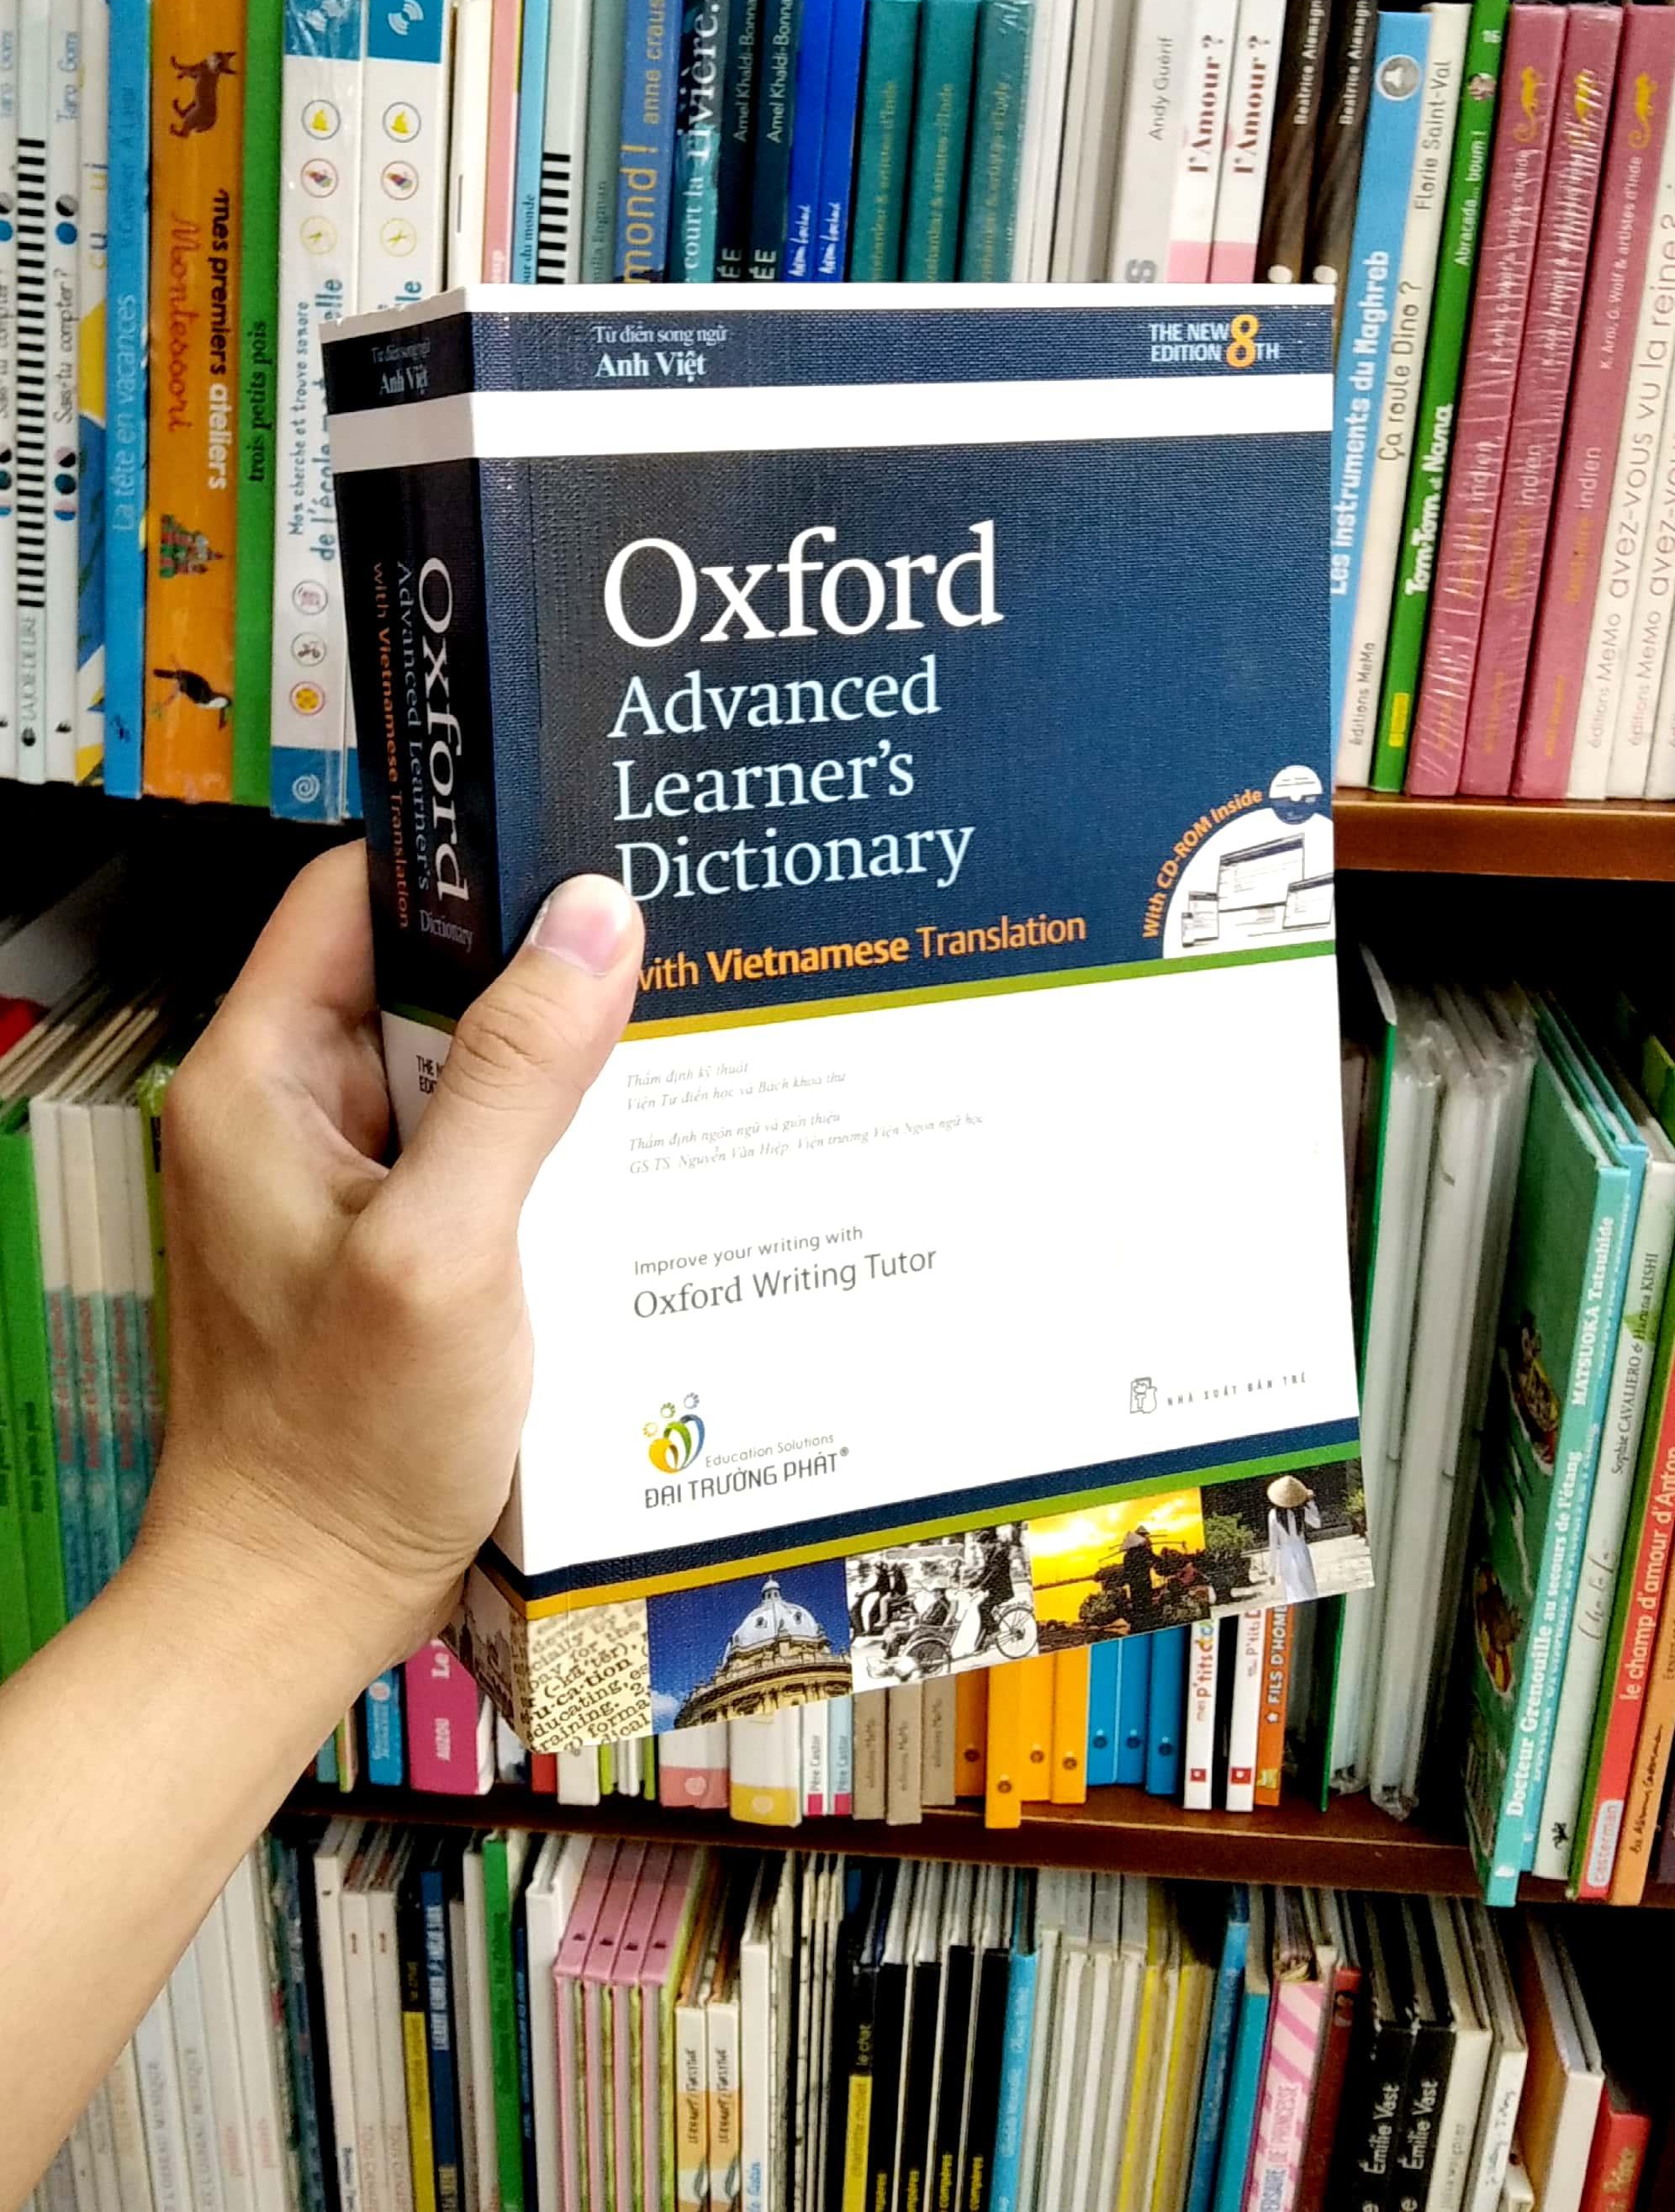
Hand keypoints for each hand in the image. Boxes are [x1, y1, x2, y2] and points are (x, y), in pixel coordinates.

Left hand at [142, 844, 643, 1673]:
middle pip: (420, 978)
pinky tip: (628, 1164)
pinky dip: (545, 1152)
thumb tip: (596, 915)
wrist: (300, 1604)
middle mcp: (288, 1114)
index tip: (582, 843)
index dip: (464, 860)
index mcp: (260, 1081)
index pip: (355, 895)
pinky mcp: (390, 1245)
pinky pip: (475, 1155)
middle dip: (537, 970)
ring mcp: (339, 1183)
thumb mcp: (447, 1248)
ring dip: (552, 1070)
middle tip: (664, 949)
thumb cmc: (344, 1445)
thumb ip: (516, 1078)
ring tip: (670, 1048)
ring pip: (460, 1069)